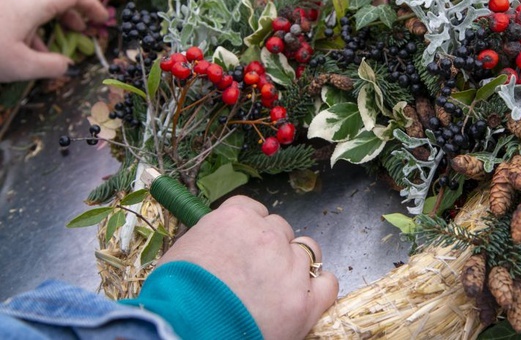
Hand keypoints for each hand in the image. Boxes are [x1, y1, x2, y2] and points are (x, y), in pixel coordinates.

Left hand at [0, 0, 108, 82]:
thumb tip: (67, 64)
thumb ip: (51, 65)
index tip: (103, 20)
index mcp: (31, 3)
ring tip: (77, 26)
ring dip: (62, 4)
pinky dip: (41, 21)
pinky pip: (26, 8)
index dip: (90, 5)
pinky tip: (42, 49)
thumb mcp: (20, 66)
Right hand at [158, 196, 338, 339]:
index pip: (256, 211)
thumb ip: (212, 236)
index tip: (244, 246)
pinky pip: (327, 283)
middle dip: (271, 249)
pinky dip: (319, 289)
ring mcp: (290, 267)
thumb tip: (220, 241)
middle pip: (281, 231)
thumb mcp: (184, 250)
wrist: (185, 330)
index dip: (251, 230)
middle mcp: (268, 236)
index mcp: (237, 218)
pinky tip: (305, 298)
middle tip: (256, 274)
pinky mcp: (305, 301)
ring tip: (276, 290)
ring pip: (307, 253)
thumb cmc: (175, 296)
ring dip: (294, 267)